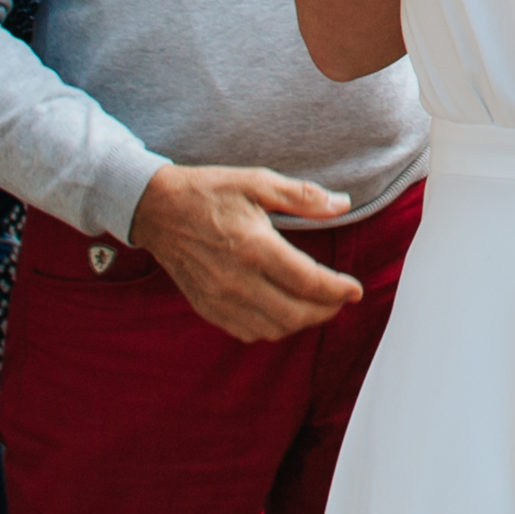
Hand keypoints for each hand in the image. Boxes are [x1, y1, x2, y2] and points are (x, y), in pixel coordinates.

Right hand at [129, 163, 363, 342]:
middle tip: (341, 299)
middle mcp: (237, 280)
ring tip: (317, 305)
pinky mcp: (206, 307)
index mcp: (255, 247)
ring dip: (300, 322)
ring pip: (271, 329)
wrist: (158, 209)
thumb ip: (303, 197)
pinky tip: (283, 312)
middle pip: (294, 314)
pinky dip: (272, 328)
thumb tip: (342, 204)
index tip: (355, 289)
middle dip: (325, 310)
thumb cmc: (210, 191)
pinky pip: (246, 332)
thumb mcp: (258, 182)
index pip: (307, 281)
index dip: (337, 289)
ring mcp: (219, 299)